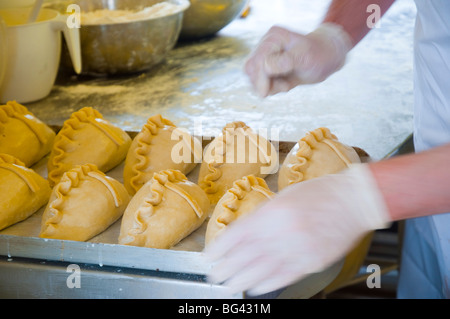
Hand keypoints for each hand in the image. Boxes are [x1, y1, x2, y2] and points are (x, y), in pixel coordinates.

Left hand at [206, 164, 390, 295]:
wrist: (353, 201)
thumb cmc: (319, 193)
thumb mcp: (284, 196)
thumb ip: (264, 216)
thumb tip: (246, 233)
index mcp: (271, 212)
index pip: (236, 235)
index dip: (220, 248)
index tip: (209, 256)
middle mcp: (280, 232)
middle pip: (244, 256)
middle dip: (225, 267)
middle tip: (213, 275)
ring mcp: (296, 250)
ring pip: (260, 270)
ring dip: (240, 280)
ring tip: (227, 285)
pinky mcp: (310, 262)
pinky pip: (283, 277)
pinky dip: (266, 284)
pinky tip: (254, 288)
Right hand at [244, 23, 352, 96]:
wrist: (326, 58)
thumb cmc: (319, 55)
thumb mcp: (305, 58)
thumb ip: (285, 62)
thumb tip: (266, 67)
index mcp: (274, 37)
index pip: (257, 60)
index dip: (259, 78)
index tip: (266, 94)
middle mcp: (266, 45)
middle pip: (250, 69)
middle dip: (262, 83)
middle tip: (284, 87)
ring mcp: (265, 56)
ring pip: (253, 78)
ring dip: (268, 87)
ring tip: (287, 85)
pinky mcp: (267, 67)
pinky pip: (260, 82)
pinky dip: (271, 88)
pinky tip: (286, 84)